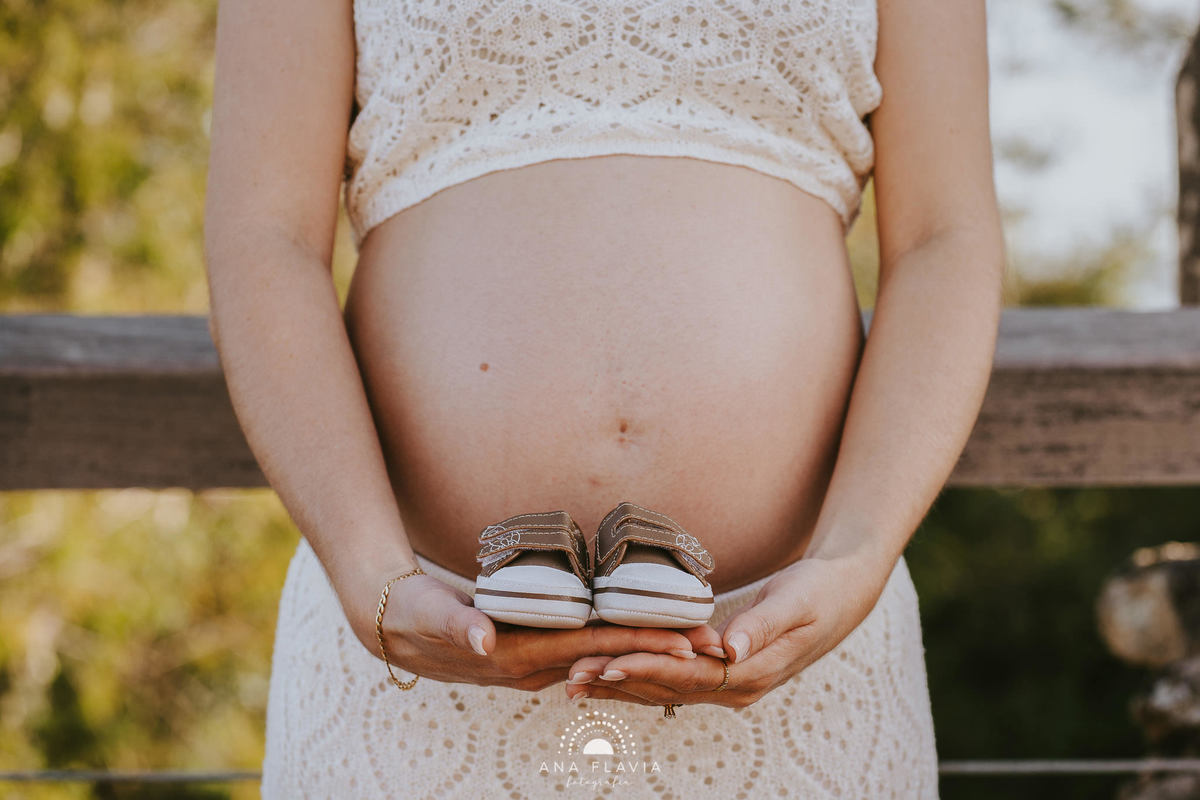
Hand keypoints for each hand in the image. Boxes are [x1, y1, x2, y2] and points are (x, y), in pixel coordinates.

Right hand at [341, 563, 726, 691]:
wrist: (392, 624)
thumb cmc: (412, 613)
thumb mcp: (431, 614)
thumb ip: (460, 624)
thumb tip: (485, 639)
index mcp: (518, 655)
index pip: (593, 649)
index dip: (640, 643)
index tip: (685, 640)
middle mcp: (533, 665)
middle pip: (611, 657)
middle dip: (660, 650)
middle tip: (713, 639)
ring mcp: (534, 660)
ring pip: (602, 656)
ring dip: (646, 648)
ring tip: (694, 637)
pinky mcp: (531, 648)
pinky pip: (584, 651)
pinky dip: (618, 644)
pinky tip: (644, 635)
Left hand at [563, 552, 894, 707]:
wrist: (845, 592)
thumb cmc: (821, 590)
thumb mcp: (797, 601)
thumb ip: (762, 624)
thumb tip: (729, 648)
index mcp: (753, 673)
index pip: (688, 676)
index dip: (646, 670)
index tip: (607, 666)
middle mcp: (738, 688)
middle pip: (668, 689)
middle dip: (619, 683)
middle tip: (572, 678)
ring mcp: (731, 685)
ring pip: (666, 690)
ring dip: (622, 686)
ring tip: (576, 682)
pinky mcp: (725, 671)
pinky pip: (675, 679)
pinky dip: (640, 677)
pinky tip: (611, 674)